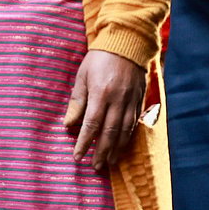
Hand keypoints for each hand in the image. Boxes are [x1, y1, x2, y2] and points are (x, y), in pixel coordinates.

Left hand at [63, 49, 146, 171]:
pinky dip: (128, 137)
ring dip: (116, 149)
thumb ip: (76, 102)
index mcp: (101, 93)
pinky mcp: (140, 98)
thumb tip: (68, 124)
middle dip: (102, 152)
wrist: (128, 42)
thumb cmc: (100, 58)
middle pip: (109, 132)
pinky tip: (122, 146)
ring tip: (109, 163)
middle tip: (95, 167)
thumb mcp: (82, 77)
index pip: (91, 125)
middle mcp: (118, 99)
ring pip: (124, 131)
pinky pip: (134, 122)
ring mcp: (131, 100)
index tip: (78, 157)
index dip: (85, 143)